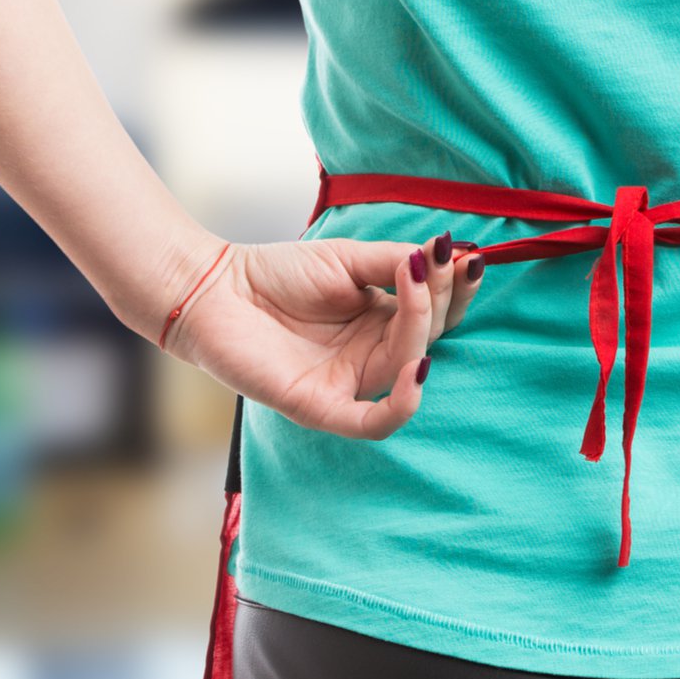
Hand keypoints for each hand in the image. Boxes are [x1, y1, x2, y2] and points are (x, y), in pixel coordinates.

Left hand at [162, 231, 484, 438]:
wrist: (211, 288)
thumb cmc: (275, 274)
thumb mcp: (348, 259)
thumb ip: (396, 262)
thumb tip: (451, 256)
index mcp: (382, 323)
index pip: (438, 314)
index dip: (458, 290)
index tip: (468, 256)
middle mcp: (372, 357)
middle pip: (430, 337)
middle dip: (441, 298)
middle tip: (432, 260)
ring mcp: (348, 384)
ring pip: (408, 368)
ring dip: (422, 325)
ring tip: (414, 280)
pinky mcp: (320, 407)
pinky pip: (373, 422)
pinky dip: (402, 403)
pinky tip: (417, 366)